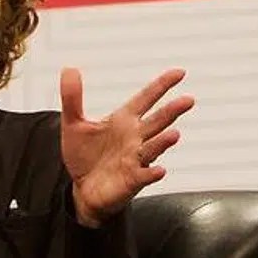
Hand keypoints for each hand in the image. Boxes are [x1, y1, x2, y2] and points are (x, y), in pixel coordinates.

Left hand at [59, 67, 192, 226]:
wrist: (82, 189)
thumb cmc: (84, 155)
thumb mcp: (73, 124)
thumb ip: (72, 98)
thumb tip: (69, 69)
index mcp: (123, 120)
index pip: (146, 98)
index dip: (162, 85)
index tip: (179, 73)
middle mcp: (135, 137)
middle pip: (157, 121)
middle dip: (172, 111)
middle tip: (188, 100)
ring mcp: (136, 159)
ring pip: (153, 147)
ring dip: (163, 141)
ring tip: (175, 134)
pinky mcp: (132, 180)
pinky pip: (144, 176)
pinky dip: (152, 173)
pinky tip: (159, 170)